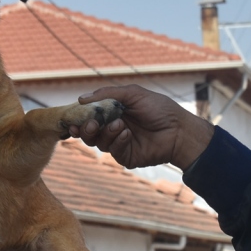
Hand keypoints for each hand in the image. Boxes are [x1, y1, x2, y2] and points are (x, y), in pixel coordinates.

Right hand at [67, 85, 213, 169]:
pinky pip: (114, 151)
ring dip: (106, 133)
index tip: (71, 119)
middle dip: (86, 129)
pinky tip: (127, 134)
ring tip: (120, 125)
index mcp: (113, 112)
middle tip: (92, 124)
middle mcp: (113, 128)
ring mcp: (119, 143)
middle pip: (88, 133)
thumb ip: (107, 94)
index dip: (78, 118)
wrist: (179, 129)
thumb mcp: (133, 94)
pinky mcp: (127, 156)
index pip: (89, 117)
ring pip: (99, 143)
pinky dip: (118, 141)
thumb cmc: (159, 109)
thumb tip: (81, 98)